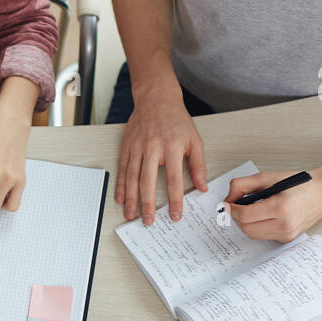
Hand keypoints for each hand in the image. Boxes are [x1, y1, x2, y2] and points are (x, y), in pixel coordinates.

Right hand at [117, 79, 207, 222]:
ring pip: (132, 178)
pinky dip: (120, 185)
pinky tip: (120, 198)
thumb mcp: (194, 141)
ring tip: (131, 215)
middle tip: (149, 221)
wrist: (156, 99)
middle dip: (147, 204)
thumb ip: (198, 165)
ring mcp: (137, 147)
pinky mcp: (127, 146)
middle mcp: (153, 148)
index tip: (175, 215)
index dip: (175, 200)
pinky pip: (122, 169)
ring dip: (131, 199)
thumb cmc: (177, 120)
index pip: (174, 180)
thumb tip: (201, 187)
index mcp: (172, 148)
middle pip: (148, 181)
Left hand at [223, 168, 321, 241]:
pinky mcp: (287, 239)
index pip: (245, 215)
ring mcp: (286, 234)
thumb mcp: (267, 177)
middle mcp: (284, 225)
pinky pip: (262, 236)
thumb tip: (227, 199)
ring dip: (245, 223)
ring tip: (249, 209)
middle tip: (235, 206)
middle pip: (246, 228)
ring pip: (252, 234)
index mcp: (280, 208)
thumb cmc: (298, 184)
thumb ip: (242, 185)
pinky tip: (262, 215)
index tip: (226, 204)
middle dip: (236, 217)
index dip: (231, 210)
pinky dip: (256, 226)